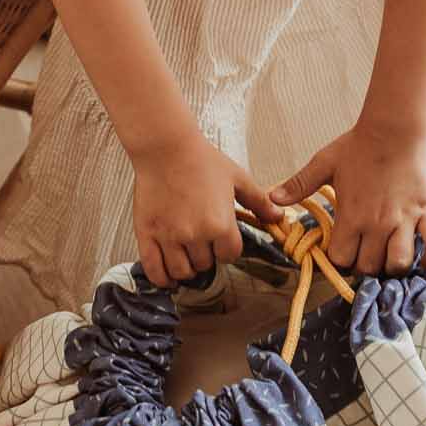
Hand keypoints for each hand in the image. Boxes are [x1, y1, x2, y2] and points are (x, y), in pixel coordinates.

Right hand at [132, 131, 280, 287]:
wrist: (166, 148)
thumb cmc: (201, 160)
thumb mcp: (238, 179)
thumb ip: (258, 201)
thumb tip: (278, 217)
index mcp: (220, 224)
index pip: (229, 255)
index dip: (227, 250)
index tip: (222, 242)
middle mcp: (195, 235)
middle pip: (206, 265)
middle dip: (207, 256)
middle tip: (203, 243)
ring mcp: (169, 236)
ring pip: (182, 271)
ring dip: (187, 268)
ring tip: (187, 257)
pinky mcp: (147, 234)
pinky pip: (154, 269)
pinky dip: (162, 278)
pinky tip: (168, 276)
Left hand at [274, 123, 425, 277]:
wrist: (394, 130)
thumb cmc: (357, 146)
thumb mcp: (323, 164)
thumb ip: (299, 185)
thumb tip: (272, 199)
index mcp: (351, 216)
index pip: (343, 259)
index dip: (341, 258)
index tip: (344, 249)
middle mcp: (378, 225)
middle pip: (370, 267)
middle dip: (365, 266)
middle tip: (366, 253)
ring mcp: (405, 221)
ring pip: (399, 263)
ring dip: (393, 265)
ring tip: (390, 255)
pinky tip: (423, 258)